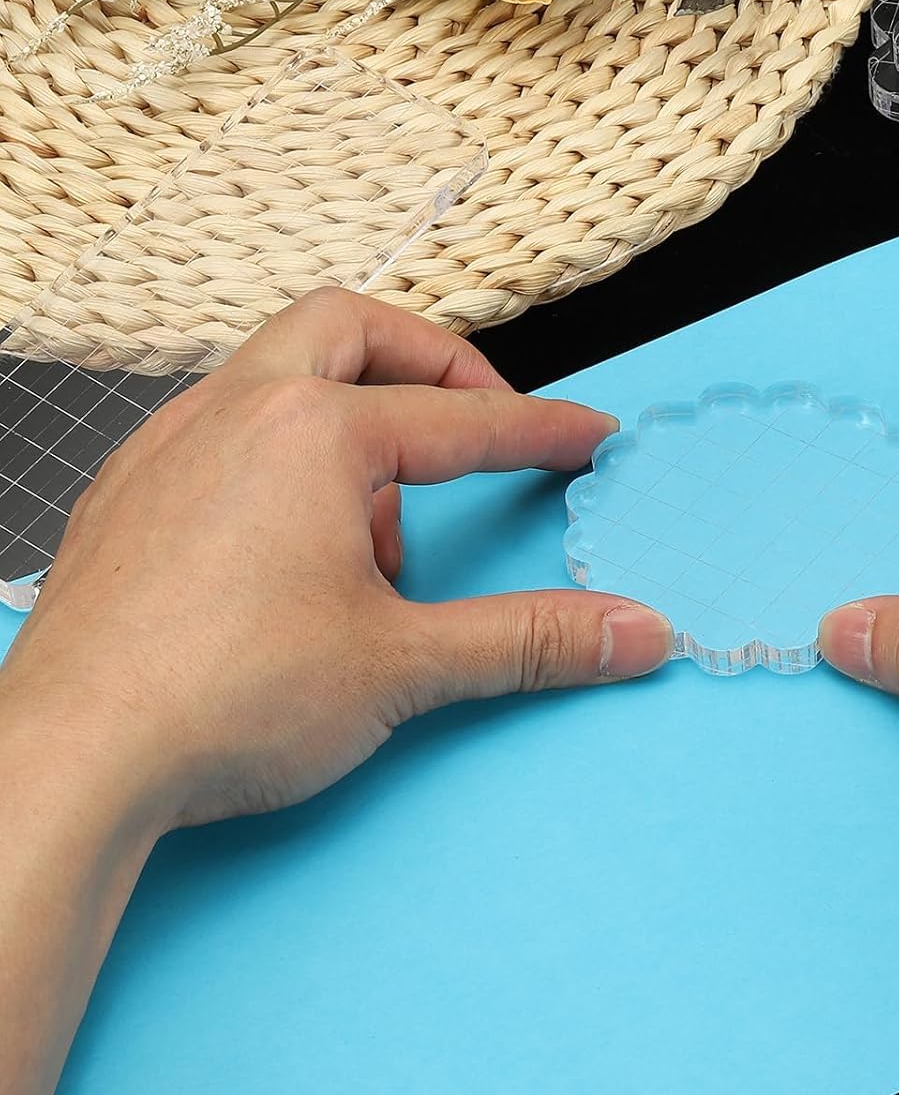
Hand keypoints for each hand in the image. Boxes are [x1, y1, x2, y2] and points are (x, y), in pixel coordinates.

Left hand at [0, 287, 672, 829]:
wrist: (66, 763)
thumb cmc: (225, 697)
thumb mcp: (404, 665)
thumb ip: (530, 639)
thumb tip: (636, 633)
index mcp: (313, 431)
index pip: (465, 423)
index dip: (542, 431)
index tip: (590, 437)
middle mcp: (235, 411)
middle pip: (353, 330)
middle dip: (431, 366)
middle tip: (477, 421)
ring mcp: (168, 446)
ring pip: (277, 375)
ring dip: (349, 420)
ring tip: (377, 532)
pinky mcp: (126, 493)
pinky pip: (221, 430)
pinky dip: (279, 457)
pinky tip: (290, 548)